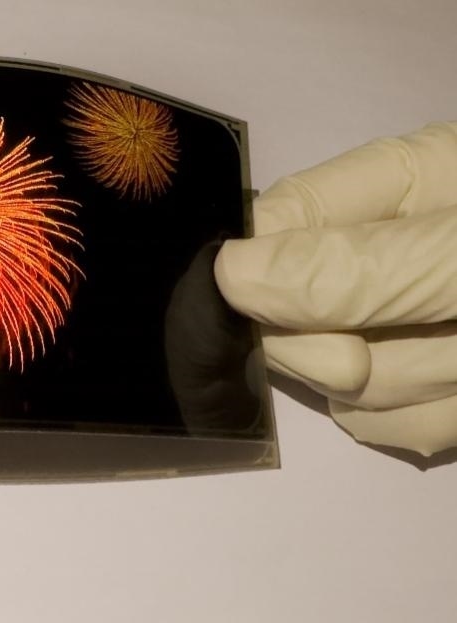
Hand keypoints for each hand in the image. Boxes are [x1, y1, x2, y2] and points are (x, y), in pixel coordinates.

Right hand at [214, 122, 456, 456]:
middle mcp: (380, 254)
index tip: (268, 315)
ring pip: (339, 385)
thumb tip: (228, 276)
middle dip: (348, 349)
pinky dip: (428, 419)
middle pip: (292, 319)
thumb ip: (357, 266)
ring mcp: (401, 325)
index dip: (252, 275)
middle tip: (419, 339)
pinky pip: (384, 426)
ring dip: (409, 388)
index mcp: (390, 187)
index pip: (269, 224)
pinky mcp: (423, 386)